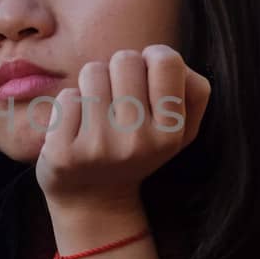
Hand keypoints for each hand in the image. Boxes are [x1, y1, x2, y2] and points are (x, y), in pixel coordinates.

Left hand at [36, 45, 210, 209]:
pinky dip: (70, 106)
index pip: (167, 60)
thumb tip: (168, 57)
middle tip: (117, 99)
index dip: (152, 59)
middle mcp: (138, 141)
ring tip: (97, 114)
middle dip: (118, 71)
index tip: (145, 77)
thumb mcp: (180, 130)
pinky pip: (66, 97)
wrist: (94, 201)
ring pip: (92, 72)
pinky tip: (77, 131)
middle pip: (125, 59)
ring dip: (92, 86)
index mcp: (171, 132)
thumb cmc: (139, 150)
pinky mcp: (65, 153)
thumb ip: (194, 90)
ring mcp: (100, 147)